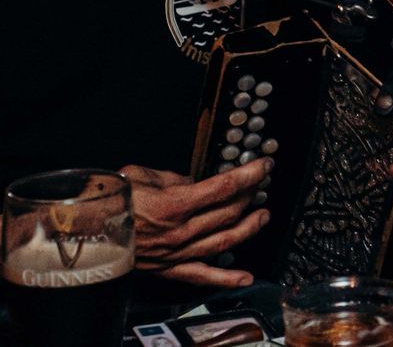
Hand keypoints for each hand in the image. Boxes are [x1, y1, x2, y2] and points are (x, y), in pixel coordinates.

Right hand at [119, 161, 270, 286]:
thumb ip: (172, 177)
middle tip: (261, 185)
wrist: (77, 234)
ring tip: (263, 215)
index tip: (263, 165)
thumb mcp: (139, 175)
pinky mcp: (168, 268)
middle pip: (229, 211)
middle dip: (250, 195)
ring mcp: (176, 253)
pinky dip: (226, 278)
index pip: (225, 187)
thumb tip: (192, 180)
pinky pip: (201, 276)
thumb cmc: (106, 203)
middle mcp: (180, 232)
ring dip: (249, 228)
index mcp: (174, 205)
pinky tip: (245, 277)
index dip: (250, 174)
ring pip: (224, 241)